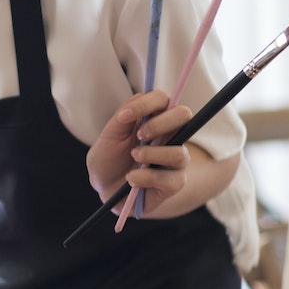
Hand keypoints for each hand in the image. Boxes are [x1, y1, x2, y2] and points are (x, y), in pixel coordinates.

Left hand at [87, 89, 196, 203]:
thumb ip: (123, 118)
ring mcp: (175, 160)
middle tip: (139, 136)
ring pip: (179, 152)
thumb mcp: (109, 136)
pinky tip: (131, 179)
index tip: (124, 116)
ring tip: (134, 158)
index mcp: (154, 119)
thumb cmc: (108, 159)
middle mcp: (170, 136)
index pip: (163, 99)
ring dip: (152, 154)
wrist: (104, 188)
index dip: (147, 103)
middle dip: (159, 124)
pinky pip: (169, 178)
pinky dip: (145, 177)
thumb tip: (136, 103)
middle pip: (184, 115)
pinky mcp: (174, 183)